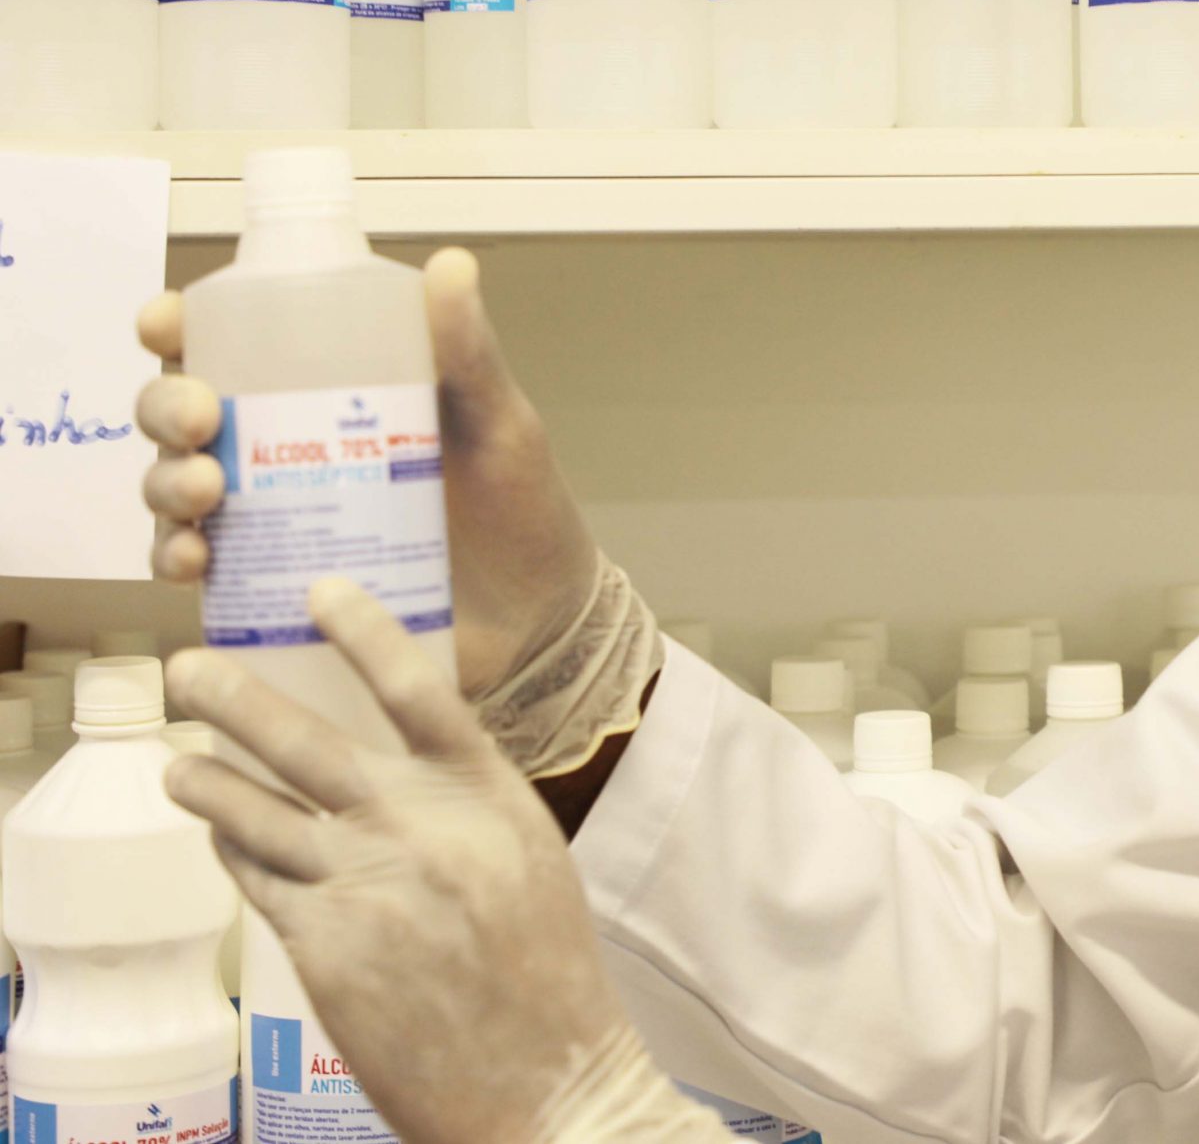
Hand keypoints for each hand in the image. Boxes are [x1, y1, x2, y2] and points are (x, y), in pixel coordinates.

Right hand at [139, 247, 599, 697]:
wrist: (537, 615)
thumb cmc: (518, 505)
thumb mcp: (495, 419)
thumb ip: (467, 350)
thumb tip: (451, 264)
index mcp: (329, 389)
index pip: (232, 341)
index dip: (180, 327)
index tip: (168, 326)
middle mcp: (285, 446)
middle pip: (183, 410)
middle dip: (166, 406)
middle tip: (202, 420)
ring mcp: (273, 515)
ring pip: (174, 483)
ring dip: (165, 482)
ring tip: (206, 493)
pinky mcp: (272, 581)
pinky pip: (196, 565)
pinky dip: (175, 558)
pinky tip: (196, 561)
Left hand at [164, 581, 725, 1143]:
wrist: (546, 1080)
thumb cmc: (547, 973)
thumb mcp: (527, 858)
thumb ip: (462, 805)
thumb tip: (390, 769)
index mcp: (490, 794)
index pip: (419, 691)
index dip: (366, 632)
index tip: (321, 591)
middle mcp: (422, 827)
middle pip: (307, 741)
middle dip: (233, 698)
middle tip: (187, 666)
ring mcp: (366, 884)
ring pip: (256, 812)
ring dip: (207, 781)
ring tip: (178, 762)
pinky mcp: (323, 945)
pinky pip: (257, 880)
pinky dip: (233, 851)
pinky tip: (221, 838)